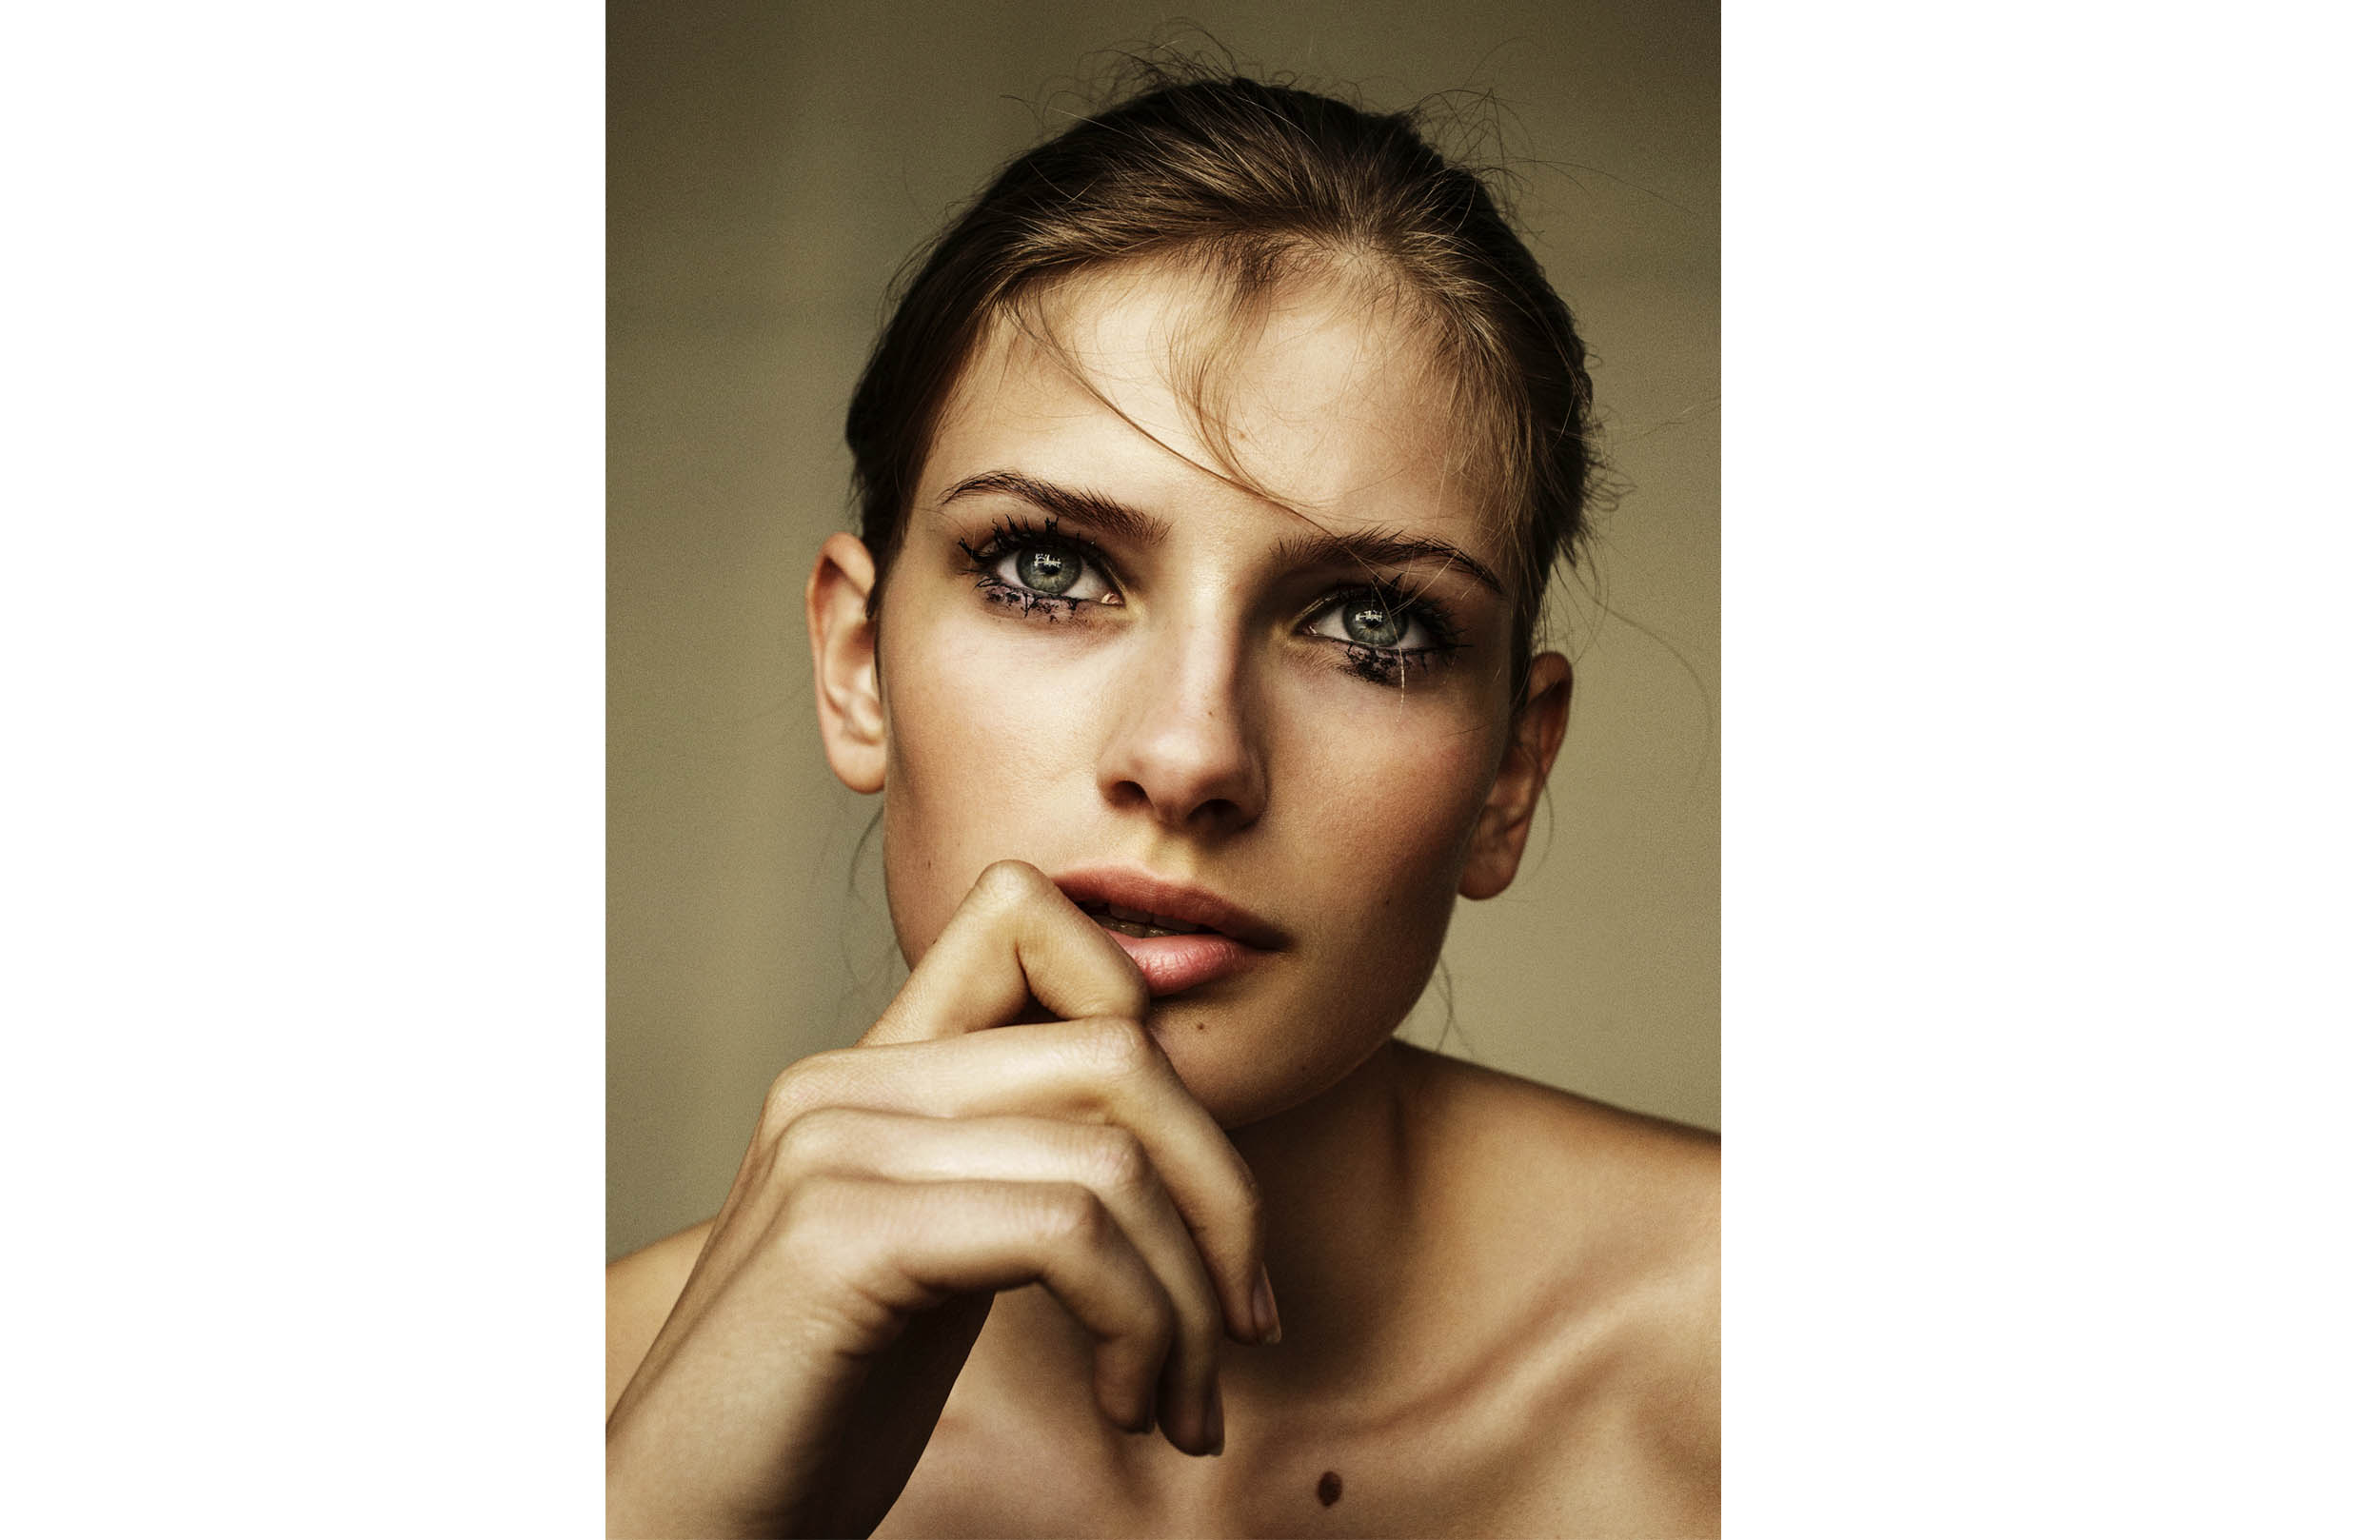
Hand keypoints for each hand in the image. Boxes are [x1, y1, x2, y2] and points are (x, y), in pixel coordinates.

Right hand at [604, 860, 1276, 1537]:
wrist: (681, 1525)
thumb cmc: (818, 1412)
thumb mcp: (939, 1262)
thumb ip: (1020, 1168)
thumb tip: (1187, 1142)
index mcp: (872, 1072)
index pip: (1027, 916)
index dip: (1147, 1014)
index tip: (1196, 1188)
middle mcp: (846, 1081)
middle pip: (1122, 1049)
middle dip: (1225, 1194)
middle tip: (1242, 1327)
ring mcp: (836, 1147)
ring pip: (1114, 1156)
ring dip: (1189, 1299)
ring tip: (1181, 1403)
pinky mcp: (843, 1235)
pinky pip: (1069, 1234)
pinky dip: (1141, 1326)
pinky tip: (1126, 1405)